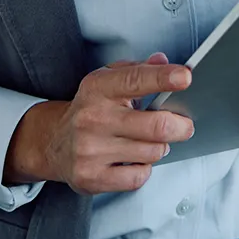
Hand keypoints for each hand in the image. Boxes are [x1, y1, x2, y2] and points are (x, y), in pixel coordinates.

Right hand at [3, 53, 194, 193]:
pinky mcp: (91, 177)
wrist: (53, 142)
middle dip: (180, 126)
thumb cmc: (90, 108)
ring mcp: (90, 150)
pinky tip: (135, 159)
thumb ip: (137, 70)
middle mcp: (92, 118)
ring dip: (160, 147)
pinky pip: (138, 177)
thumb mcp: (107, 80)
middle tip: (185, 125)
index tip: (185, 77)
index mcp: (97, 88)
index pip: (135, 79)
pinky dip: (144, 169)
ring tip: (151, 141)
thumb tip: (164, 61)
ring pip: (152, 152)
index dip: (163, 78)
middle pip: (155, 125)